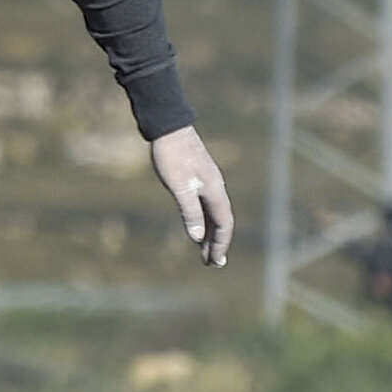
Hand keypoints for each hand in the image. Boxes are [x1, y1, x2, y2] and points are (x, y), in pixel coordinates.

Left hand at [148, 124, 233, 266]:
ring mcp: (208, 182)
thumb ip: (189, 211)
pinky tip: (196, 226)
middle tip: (212, 263)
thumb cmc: (172, 156)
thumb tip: (196, 237)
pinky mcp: (199, 177)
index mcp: (215, 191)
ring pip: (213, 213)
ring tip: (204, 251)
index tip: (214, 262)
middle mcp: (216, 188)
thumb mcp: (179, 187)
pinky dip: (203, 219)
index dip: (220, 244)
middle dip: (217, 243)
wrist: (168, 127)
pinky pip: (206, 205)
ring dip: (210, 233)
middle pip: (221, 221)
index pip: (223, 224)